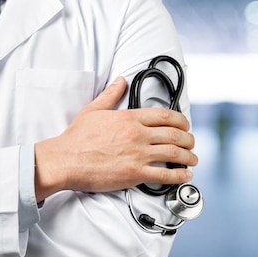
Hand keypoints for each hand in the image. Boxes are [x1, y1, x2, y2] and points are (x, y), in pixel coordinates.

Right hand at [34, 77, 197, 200]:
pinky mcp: (134, 174)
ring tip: (193, 159)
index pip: (165, 115)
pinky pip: (164, 175)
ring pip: (173, 154)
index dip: (181, 120)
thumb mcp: (94, 110)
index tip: (185, 125)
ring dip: (188, 156)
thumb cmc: (76, 138)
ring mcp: (137, 155)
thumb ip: (110, 94)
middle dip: (189, 139)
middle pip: (174, 134)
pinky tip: (185, 175)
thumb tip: (120, 81)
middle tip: (192, 143)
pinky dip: (179, 175)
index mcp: (130, 118)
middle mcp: (137, 135)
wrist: (64, 160)